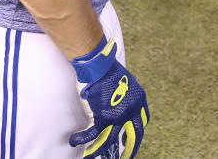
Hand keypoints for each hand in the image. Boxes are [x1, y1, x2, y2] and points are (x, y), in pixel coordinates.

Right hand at [70, 38, 148, 158]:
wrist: (100, 67)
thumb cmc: (109, 71)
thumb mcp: (126, 82)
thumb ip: (125, 96)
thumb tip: (119, 104)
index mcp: (139, 99)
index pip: (143, 119)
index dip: (137, 130)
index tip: (131, 136)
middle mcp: (133, 109)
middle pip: (135, 134)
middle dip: (132, 147)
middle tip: (128, 157)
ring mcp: (119, 115)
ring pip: (111, 140)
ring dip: (103, 152)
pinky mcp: (104, 117)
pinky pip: (93, 134)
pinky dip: (82, 138)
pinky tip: (74, 140)